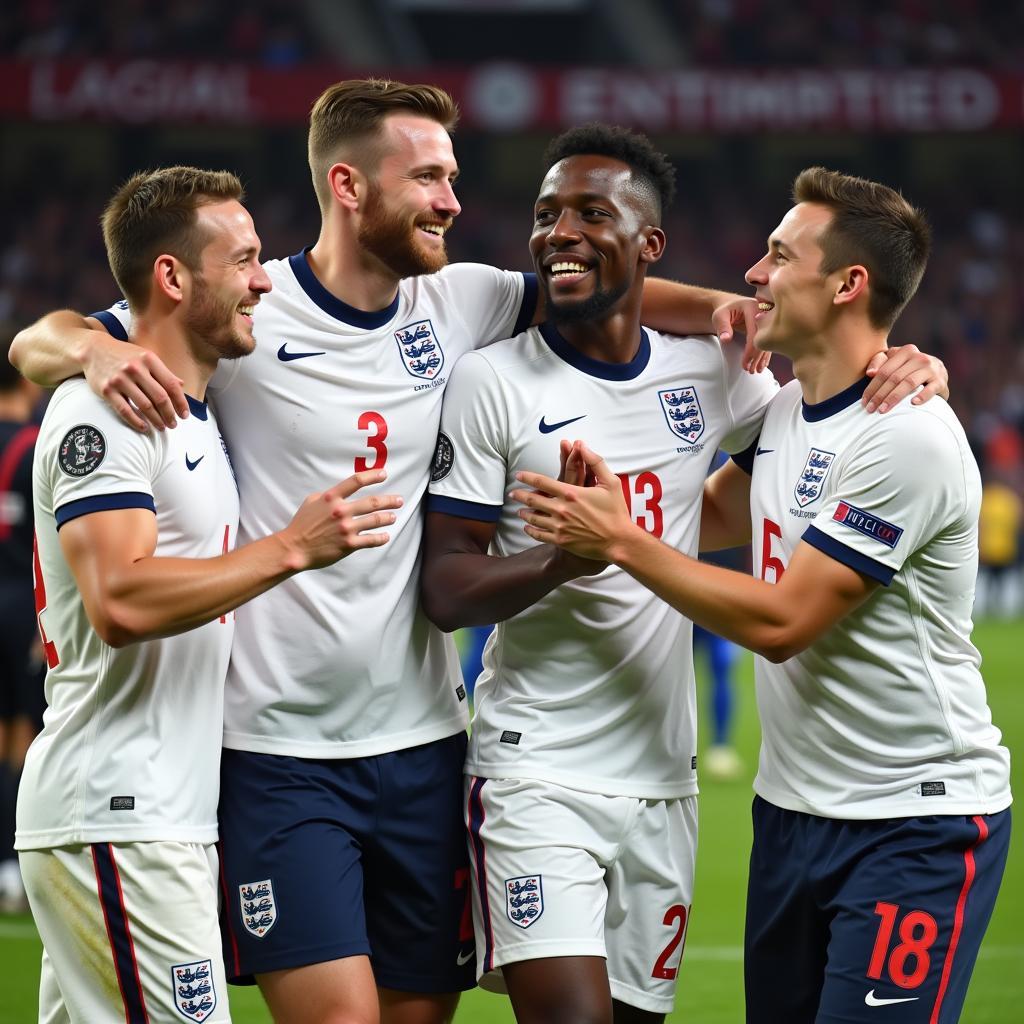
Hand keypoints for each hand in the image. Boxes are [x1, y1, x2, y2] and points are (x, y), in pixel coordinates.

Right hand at [83, 335, 188, 431]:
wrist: (93, 349)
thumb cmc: (124, 355)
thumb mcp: (146, 357)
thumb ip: (163, 372)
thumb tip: (181, 386)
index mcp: (149, 359)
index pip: (171, 385)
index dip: (181, 402)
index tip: (185, 414)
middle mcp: (135, 369)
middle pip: (160, 397)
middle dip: (170, 414)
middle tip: (174, 424)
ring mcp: (120, 380)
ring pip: (144, 406)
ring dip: (156, 420)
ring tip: (162, 427)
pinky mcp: (106, 390)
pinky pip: (125, 410)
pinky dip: (136, 421)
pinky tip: (144, 427)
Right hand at [280, 469, 403, 570]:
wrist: (295, 548)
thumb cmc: (301, 524)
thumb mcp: (311, 502)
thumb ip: (328, 495)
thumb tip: (341, 491)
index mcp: (331, 497)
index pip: (356, 481)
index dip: (373, 476)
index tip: (384, 474)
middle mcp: (341, 511)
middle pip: (372, 502)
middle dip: (390, 500)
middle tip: (399, 500)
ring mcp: (346, 528)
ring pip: (375, 520)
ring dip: (388, 517)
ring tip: (393, 516)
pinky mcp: (349, 544)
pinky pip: (371, 540)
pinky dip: (382, 538)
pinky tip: (386, 536)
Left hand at [512, 442, 633, 564]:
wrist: (619, 540)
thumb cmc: (616, 511)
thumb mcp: (610, 482)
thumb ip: (595, 462)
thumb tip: (582, 445)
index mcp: (571, 493)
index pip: (542, 481)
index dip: (527, 477)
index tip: (518, 476)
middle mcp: (562, 509)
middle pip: (533, 499)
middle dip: (520, 495)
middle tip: (513, 493)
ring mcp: (559, 526)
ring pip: (533, 518)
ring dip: (524, 513)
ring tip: (519, 510)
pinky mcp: (561, 541)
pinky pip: (539, 535)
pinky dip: (530, 530)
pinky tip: (527, 528)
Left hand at [711, 298, 770, 372]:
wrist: (730, 304)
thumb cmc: (724, 310)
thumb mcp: (719, 316)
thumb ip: (722, 326)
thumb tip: (726, 339)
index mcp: (752, 307)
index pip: (754, 332)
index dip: (750, 350)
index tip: (745, 363)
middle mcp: (763, 313)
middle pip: (763, 338)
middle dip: (757, 357)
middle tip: (750, 370)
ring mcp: (766, 320)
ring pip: (767, 341)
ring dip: (761, 358)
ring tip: (755, 370)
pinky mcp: (766, 327)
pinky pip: (767, 341)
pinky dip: (764, 354)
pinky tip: (762, 365)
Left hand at [863, 344, 949, 412]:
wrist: (937, 373)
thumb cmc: (908, 369)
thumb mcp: (894, 362)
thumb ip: (879, 362)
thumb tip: (870, 373)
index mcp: (905, 351)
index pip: (884, 371)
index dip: (872, 387)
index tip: (864, 402)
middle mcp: (919, 357)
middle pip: (894, 378)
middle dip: (880, 395)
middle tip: (871, 409)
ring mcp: (931, 369)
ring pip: (908, 383)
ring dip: (894, 398)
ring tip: (883, 410)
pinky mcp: (940, 381)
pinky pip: (931, 389)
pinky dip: (922, 396)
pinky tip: (913, 404)